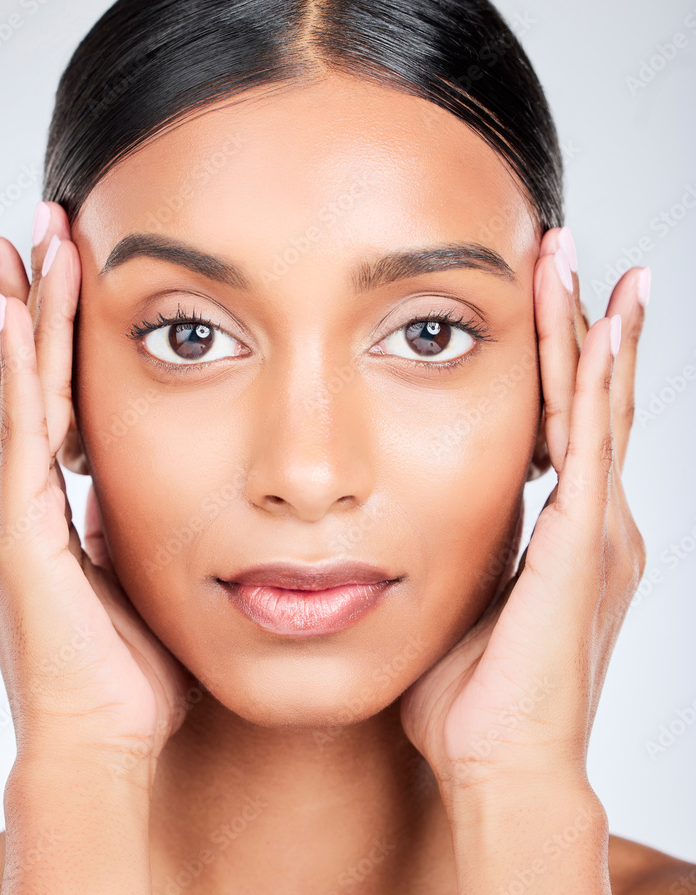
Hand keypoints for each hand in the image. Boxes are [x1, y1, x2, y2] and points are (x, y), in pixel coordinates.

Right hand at [0, 202, 196, 774]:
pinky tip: (21, 310)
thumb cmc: (125, 669)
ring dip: (31, 312)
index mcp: (43, 506)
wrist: (102, 741)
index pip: (53, 395)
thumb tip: (139, 487)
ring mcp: (8, 510)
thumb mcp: (131, 571)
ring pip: (23, 386)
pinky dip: (21, 366)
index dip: (58, 331)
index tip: (71, 269)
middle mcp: (15, 498)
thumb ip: (124, 523)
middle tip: (44, 225)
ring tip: (34, 241)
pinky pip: (22, 428)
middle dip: (35, 297)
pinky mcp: (16, 528)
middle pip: (29, 374)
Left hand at [399, 227, 648, 796]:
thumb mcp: (462, 597)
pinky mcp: (583, 538)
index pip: (563, 422)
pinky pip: (589, 440)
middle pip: (589, 396)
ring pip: (594, 402)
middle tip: (568, 248)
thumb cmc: (471, 695)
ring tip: (581, 259)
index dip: (559, 359)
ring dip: (586, 328)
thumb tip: (410, 520)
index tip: (543, 298)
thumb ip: (454, 550)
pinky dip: (595, 378)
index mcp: (568, 532)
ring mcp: (597, 526)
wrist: (498, 763)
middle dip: (579, 320)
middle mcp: (595, 519)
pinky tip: (601, 323)